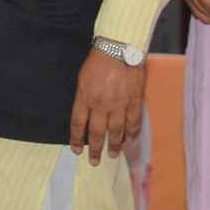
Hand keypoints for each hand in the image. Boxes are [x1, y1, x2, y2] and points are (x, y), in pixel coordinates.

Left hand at [69, 49, 144, 164]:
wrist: (119, 48)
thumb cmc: (98, 60)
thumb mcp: (82, 78)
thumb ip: (84, 98)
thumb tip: (85, 115)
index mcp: (85, 97)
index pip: (78, 124)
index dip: (76, 139)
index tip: (76, 150)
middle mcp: (101, 104)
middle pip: (97, 132)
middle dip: (95, 149)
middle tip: (95, 161)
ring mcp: (119, 104)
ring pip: (116, 131)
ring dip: (114, 145)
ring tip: (112, 154)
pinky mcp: (134, 101)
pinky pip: (133, 122)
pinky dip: (132, 133)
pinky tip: (130, 140)